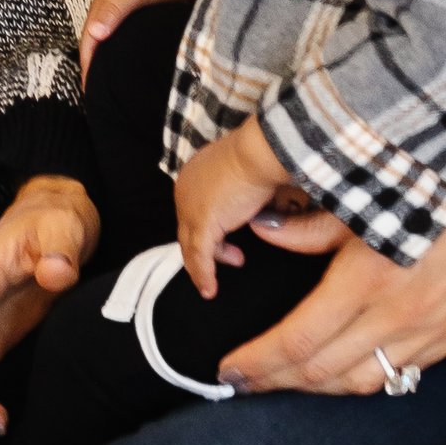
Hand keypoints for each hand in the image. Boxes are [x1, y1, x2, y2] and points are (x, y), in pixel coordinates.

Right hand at [78, 0, 204, 80]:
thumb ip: (115, 8)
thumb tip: (95, 35)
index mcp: (101, 8)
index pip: (87, 42)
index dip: (87, 66)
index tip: (91, 91)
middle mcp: (109, 17)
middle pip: (95, 48)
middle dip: (94, 71)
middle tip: (99, 97)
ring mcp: (125, 23)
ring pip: (110, 49)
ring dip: (108, 68)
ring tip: (114, 92)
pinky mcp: (141, 29)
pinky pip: (126, 49)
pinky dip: (124, 63)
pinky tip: (134, 76)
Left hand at [173, 115, 291, 295]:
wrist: (258, 153)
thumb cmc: (259, 157)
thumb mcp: (243, 173)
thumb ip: (239, 189)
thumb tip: (251, 201)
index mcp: (193, 175)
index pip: (194, 209)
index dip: (209, 228)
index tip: (226, 240)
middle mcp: (185, 190)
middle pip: (190, 229)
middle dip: (210, 248)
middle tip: (234, 257)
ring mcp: (191, 207)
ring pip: (191, 246)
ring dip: (206, 266)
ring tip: (223, 276)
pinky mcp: (203, 224)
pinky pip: (199, 256)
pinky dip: (203, 275)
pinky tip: (209, 291)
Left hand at [220, 142, 445, 395]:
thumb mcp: (367, 193)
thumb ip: (311, 225)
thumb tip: (265, 234)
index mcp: (369, 281)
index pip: (297, 343)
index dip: (257, 363)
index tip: (226, 370)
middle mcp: (400, 319)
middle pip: (324, 373)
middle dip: (275, 382)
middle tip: (242, 381)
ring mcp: (433, 333)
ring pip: (363, 381)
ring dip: (318, 388)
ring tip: (284, 380)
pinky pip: (402, 372)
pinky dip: (364, 377)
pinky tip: (345, 369)